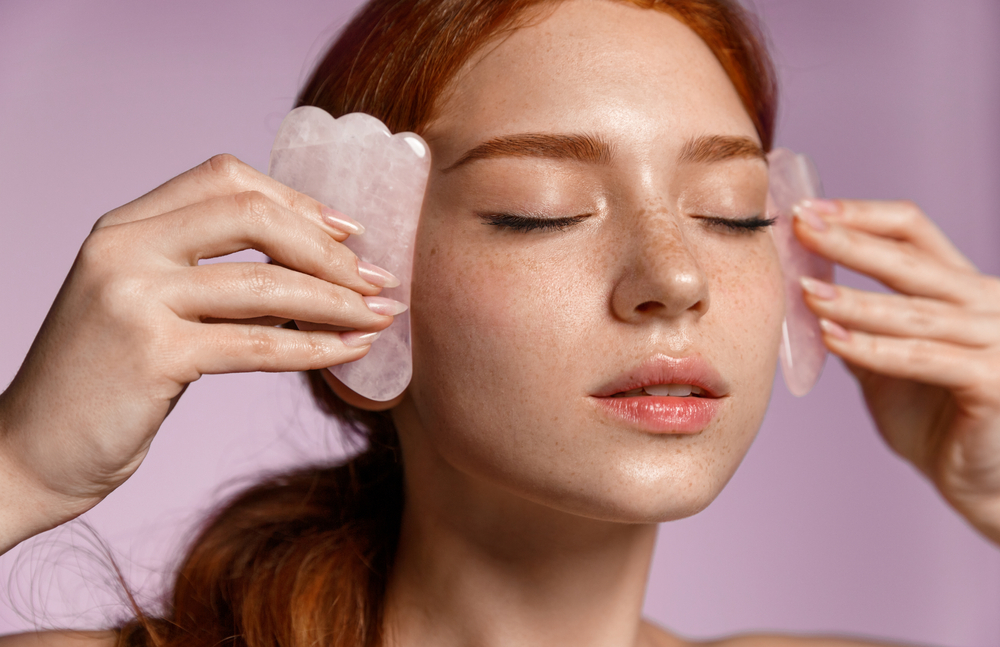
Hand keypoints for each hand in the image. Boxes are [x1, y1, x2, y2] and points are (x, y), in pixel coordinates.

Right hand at [0, 155, 398, 550]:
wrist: (28, 453)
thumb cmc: (101, 382)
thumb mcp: (142, 306)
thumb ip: (202, 273)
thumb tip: (306, 266)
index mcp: (123, 227)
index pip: (224, 179)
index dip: (295, 199)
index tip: (347, 232)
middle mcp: (123, 248)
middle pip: (251, 215)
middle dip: (327, 248)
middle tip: (375, 279)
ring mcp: (132, 297)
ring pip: (265, 283)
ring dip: (336, 300)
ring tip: (380, 315)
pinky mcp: (150, 352)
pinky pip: (257, 344)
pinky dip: (315, 347)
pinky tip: (351, 351)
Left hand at [793, 199, 999, 543]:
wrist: (981, 483)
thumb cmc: (937, 419)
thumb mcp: (888, 362)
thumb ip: (858, 325)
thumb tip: (801, 290)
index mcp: (961, 288)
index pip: (912, 231)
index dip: (860, 215)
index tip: (806, 210)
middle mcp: (987, 303)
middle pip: (910, 260)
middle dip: (849, 240)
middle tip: (798, 225)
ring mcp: (997, 340)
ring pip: (914, 311)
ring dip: (853, 300)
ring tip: (803, 291)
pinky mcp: (994, 382)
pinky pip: (924, 358)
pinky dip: (873, 349)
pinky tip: (832, 338)